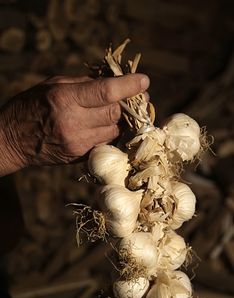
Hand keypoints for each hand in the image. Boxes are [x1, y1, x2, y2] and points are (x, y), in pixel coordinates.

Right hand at [0, 74, 148, 174]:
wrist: (12, 140)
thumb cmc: (30, 106)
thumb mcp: (53, 85)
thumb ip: (83, 83)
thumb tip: (112, 82)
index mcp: (65, 99)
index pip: (106, 92)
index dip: (129, 86)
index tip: (144, 81)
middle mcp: (73, 123)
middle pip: (115, 113)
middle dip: (123, 104)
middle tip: (127, 97)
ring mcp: (78, 143)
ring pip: (114, 130)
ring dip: (117, 120)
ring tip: (110, 112)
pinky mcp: (80, 156)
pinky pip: (105, 142)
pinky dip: (108, 132)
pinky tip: (101, 125)